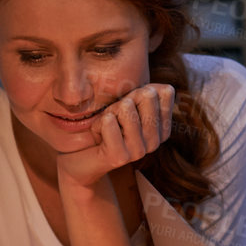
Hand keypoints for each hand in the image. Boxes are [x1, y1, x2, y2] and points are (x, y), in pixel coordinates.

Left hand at [54, 83, 174, 191]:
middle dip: (125, 99)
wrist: (81, 157)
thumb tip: (163, 88)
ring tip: (106, 125)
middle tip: (115, 116)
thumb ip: (148, 93)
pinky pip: (109, 122)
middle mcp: (155, 142)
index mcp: (163, 130)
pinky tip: (98, 134)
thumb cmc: (107, 125)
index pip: (164, 92)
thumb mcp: (130, 104)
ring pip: (127, 107)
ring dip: (109, 111)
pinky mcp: (119, 157)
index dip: (141, 91)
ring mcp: (139, 151)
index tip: (129, 107)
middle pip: (146, 96)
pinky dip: (99, 122)